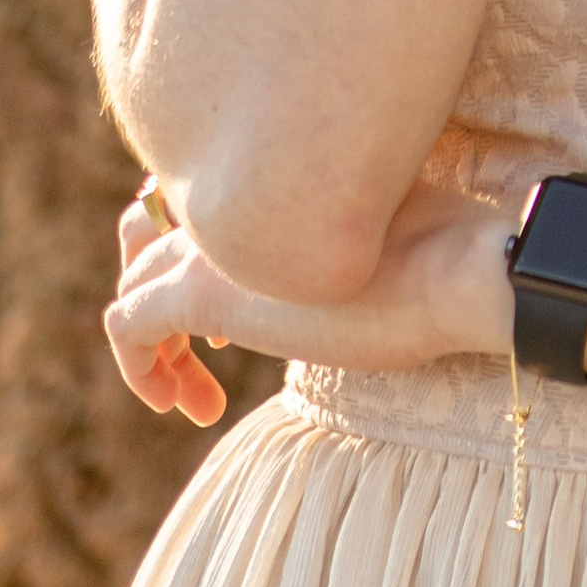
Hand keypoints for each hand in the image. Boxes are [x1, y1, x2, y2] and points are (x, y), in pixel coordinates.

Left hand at [104, 176, 513, 417]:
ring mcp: (210, 247)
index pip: (194, 205)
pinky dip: (140, 370)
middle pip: (149, 239)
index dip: (196, 258)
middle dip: (158, 298)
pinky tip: (182, 407)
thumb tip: (331, 264)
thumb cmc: (439, 256)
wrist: (457, 268)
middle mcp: (230, 203)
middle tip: (206, 365)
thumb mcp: (370, 240)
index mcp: (269, 179)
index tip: (233, 327)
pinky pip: (129, 326)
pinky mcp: (201, 295)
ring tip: (190, 399)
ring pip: (135, 285)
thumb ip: (323, 241)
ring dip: (154, 346)